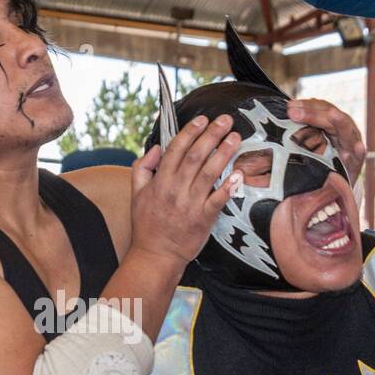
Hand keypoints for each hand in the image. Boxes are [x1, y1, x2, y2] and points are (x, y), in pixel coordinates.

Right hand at [128, 114, 241, 266]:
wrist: (156, 255)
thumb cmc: (147, 225)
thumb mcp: (136, 194)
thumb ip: (143, 167)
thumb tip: (156, 148)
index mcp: (160, 181)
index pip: (176, 149)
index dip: (190, 132)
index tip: (202, 119)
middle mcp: (175, 189)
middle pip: (196, 156)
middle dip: (212, 135)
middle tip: (225, 120)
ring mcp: (190, 204)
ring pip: (209, 173)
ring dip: (224, 153)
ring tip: (235, 137)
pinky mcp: (203, 219)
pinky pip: (218, 200)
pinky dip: (228, 187)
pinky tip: (239, 173)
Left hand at [286, 99, 364, 184]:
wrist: (334, 186)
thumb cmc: (320, 162)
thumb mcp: (310, 144)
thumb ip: (301, 132)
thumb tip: (283, 117)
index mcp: (332, 123)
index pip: (320, 108)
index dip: (306, 105)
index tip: (289, 106)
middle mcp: (342, 131)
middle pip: (330, 116)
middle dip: (312, 113)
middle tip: (293, 112)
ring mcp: (351, 145)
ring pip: (346, 130)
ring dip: (339, 122)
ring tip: (333, 115)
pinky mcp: (356, 163)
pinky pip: (358, 157)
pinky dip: (359, 151)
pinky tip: (358, 148)